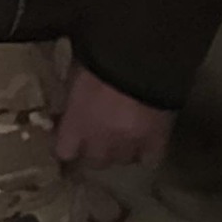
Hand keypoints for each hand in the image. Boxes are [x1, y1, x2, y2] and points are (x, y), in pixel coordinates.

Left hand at [53, 62, 174, 167]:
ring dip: (119, 152)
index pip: (64, 152)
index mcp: (76, 123)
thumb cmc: (98, 61)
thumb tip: (68, 109)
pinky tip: (144, 144)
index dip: (66, 147)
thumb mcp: (74, 76)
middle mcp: (101, 140)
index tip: (67, 140)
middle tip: (95, 138)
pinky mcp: (157, 141)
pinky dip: (146, 154)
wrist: (139, 59)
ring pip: (122, 161)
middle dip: (93, 151)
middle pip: (95, 161)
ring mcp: (130, 143)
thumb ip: (70, 98)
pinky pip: (149, 159)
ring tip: (121, 138)